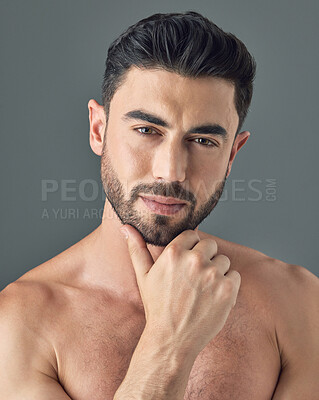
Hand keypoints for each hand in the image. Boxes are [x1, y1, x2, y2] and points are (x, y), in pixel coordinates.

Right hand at [121, 226, 240, 356]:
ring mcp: (212, 274)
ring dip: (217, 271)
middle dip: (205, 257)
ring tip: (203, 289)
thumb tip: (126, 227)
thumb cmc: (157, 306)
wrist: (172, 339)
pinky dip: (228, 285)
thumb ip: (136, 248)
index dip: (191, 248)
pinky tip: (214, 296)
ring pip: (223, 260)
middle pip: (211, 245)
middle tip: (195, 278)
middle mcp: (194, 260)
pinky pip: (235, 275)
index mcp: (174, 252)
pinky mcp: (228, 289)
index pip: (193, 234)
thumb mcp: (143, 276)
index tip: (187, 261)